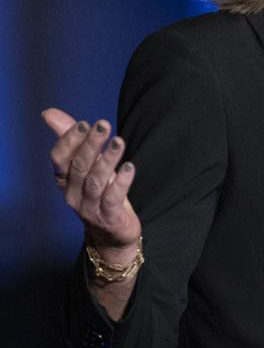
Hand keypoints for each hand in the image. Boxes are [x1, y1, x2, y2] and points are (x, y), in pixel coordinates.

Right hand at [42, 108, 140, 257]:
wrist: (112, 234)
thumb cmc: (99, 193)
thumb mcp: (86, 166)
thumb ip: (70, 139)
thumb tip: (49, 113)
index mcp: (64, 180)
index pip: (59, 158)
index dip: (69, 140)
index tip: (84, 123)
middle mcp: (73, 194)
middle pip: (79, 166)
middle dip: (91, 144)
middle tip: (103, 125)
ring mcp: (89, 208)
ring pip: (95, 181)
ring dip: (107, 160)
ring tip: (119, 142)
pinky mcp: (108, 218)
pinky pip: (112, 198)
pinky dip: (122, 182)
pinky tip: (130, 167)